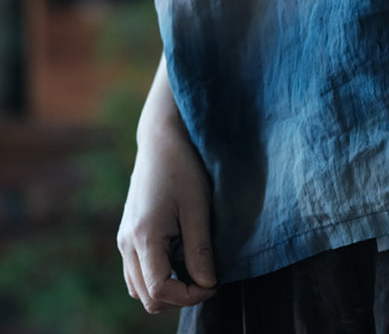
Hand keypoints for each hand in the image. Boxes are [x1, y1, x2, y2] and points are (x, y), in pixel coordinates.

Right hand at [117, 120, 217, 313]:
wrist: (161, 139)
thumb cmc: (183, 168)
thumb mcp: (198, 207)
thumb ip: (200, 250)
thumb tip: (208, 284)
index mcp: (143, 237)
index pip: (159, 290)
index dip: (189, 295)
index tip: (215, 282)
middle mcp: (126, 243)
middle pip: (147, 297)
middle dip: (180, 296)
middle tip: (208, 277)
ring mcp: (123, 240)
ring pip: (139, 288)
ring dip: (168, 288)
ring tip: (195, 266)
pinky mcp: (127, 235)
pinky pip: (137, 272)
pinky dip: (158, 275)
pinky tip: (180, 256)